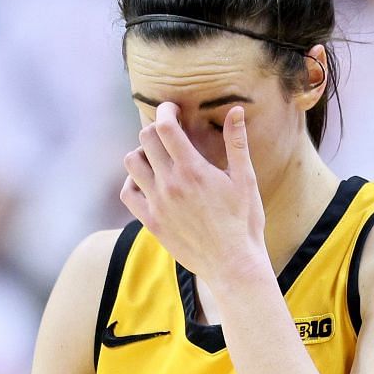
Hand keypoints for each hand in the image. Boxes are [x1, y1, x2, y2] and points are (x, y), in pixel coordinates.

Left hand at [120, 102, 265, 282]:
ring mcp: (157, 203)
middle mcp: (170, 184)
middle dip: (156, 129)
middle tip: (169, 133)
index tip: (173, 110)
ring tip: (157, 158)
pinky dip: (133, 182)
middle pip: (145, 139)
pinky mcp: (151, 222)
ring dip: (142, 153)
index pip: (165, 127)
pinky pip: (127, 193)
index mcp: (193, 169)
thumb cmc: (243, 222)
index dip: (166, 111)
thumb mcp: (245, 180)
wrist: (232, 264)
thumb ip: (237, 143)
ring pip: (131, 163)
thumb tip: (236, 110)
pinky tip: (148, 183)